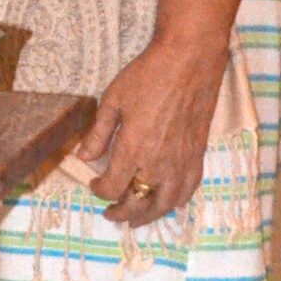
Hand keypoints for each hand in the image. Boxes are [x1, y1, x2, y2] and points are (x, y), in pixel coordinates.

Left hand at [75, 37, 228, 227]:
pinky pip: (187, 191)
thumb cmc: (148, 76)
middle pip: (138, 204)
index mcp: (133, 149)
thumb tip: (83, 158)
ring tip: (137, 219)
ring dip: (149, 216)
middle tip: (111, 214)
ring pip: (165, 204)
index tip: (95, 185)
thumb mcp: (113, 100)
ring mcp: (181, 163)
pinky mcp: (198, 156)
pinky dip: (175, 202)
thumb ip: (98, 133)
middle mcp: (158, 163)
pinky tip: (167, 203)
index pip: (113, 187)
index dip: (100, 191)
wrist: (189, 61)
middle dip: (121, 212)